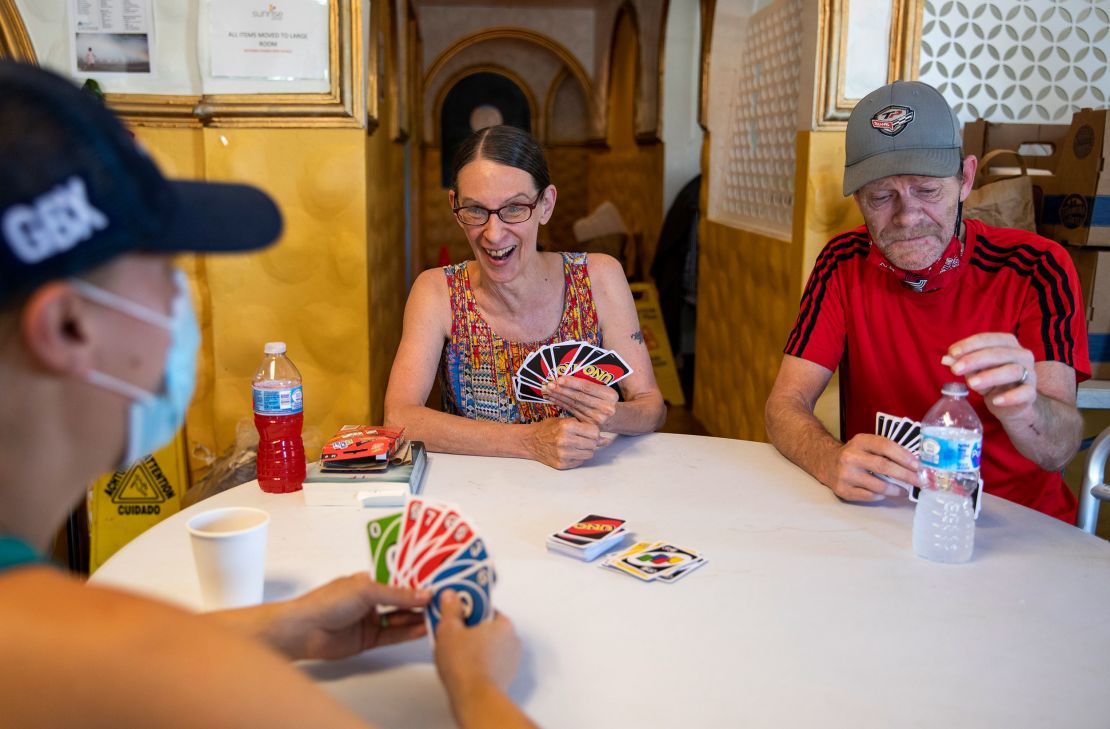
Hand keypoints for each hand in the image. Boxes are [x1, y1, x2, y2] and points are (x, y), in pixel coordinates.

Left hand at [257, 573, 430, 660]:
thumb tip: (423, 594)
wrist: (303, 631)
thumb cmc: (326, 602)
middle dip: (423, 599)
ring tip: (440, 614)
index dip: (419, 579)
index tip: (439, 580)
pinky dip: (409, 633)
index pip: (400, 578)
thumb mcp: (366, 590)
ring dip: (419, 617)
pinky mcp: (370, 639)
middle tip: (446, 599)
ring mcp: (371, 620)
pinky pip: (394, 635)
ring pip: (401, 618)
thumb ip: (397, 595)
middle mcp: (372, 599)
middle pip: (403, 599)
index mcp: (370, 580)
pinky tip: (423, 629)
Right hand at [434, 590, 520, 694]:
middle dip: (470, 628)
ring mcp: (510, 660)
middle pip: (487, 627)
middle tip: (452, 632)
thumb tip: (450, 597)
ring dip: (475, 647)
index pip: (485, 607)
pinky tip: (464, 666)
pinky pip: (490, 663)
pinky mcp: (504, 677)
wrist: (475, 698)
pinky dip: (479, 663)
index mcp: (503, 623)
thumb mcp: (449, 629)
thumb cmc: (467, 666)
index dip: (467, 608)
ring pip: (489, 646)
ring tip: (455, 651)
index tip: (456, 610)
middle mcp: (512, 640)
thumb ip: (450, 609)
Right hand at [522, 416, 605, 468]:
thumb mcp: (566, 421)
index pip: (594, 432)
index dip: (594, 432)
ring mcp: (563, 454)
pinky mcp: (562, 464)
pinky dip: (579, 457)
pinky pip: (580, 462)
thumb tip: (606, 440)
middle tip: (584, 439)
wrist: (531, 441)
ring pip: (589, 454)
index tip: (590, 432)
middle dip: (592, 441)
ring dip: (587, 450)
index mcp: (567, 426)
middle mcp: (565, 441)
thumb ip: (585, 428)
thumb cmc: (549, 428)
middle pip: (593, 444)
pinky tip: (571, 451)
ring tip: (577, 445)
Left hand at [542, 376, 618, 428]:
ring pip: (574, 404)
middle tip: (550, 384)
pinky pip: (572, 411)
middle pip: (579, 396)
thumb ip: (591, 384)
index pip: (587, 387)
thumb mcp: (605, 390)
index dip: (572, 382)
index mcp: (610, 395)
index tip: (559, 378)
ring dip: (559, 397)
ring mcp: (597, 419)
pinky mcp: (588, 425)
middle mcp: (605, 408)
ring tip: (549, 390)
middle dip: (562, 390)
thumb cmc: (607, 400)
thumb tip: (568, 376)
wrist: (617, 418)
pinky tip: (554, 399)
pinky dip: (562, 404)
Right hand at [823, 434, 918, 501]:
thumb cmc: (855, 454)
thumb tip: (914, 464)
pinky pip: (869, 496)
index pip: (885, 446)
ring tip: (905, 491)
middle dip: (905, 475)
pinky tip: (885, 493)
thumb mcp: (867, 444)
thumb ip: (886, 450)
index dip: (904, 456)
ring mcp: (845, 475)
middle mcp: (851, 457)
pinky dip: (881, 496)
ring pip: (878, 485)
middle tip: (919, 481)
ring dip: (896, 489)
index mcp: (860, 441)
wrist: (826, 462)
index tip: (918, 465)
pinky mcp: (843, 490)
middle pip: (883, 466)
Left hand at [945, 333, 1035, 416]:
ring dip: (990, 376)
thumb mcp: (975, 371)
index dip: (969, 345)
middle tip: (955, 369)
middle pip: (999, 353)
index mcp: (1007, 344)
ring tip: (971, 384)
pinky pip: (1024, 392)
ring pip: (1013, 371)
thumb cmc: (991, 381)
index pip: (988, 339)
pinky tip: (995, 401)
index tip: (951, 353)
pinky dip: (1010, 396)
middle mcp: (1021, 355)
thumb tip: (947, 359)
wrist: (1009, 405)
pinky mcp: (1031, 393)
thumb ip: (964, 364)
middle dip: (975, 360)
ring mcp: (1029, 373)